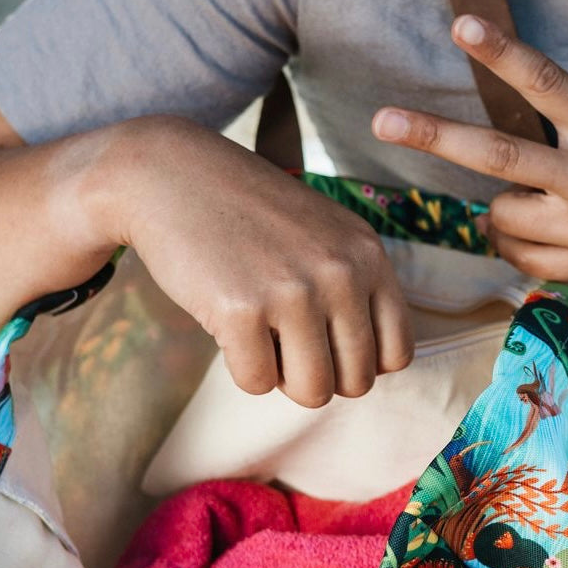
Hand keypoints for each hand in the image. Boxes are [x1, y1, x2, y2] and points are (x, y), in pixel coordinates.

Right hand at [102, 116, 413, 406]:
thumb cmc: (248, 211)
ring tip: (260, 334)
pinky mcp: (240, 311)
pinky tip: (228, 324)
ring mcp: (292, 292)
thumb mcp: (324, 233)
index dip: (356, 362)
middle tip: (282, 338)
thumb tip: (367, 372)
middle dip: (316, 374)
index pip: (395, 354)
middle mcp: (341, 273)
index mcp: (368, 256)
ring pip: (312, 392)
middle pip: (355, 382)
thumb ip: (354, 287)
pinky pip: (257, 383)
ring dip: (281, 376)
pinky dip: (240, 367)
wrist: (172, 175)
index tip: (323, 340)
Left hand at [372, 15, 567, 303]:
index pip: (546, 82)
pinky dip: (516, 248)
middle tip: (382, 120)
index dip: (500, 50)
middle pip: (496, 156)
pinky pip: (522, 261)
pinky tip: (538, 239)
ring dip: (497, 211)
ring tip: (525, 205)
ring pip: (500, 219)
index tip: (460, 22)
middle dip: (432, 135)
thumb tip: (529, 155)